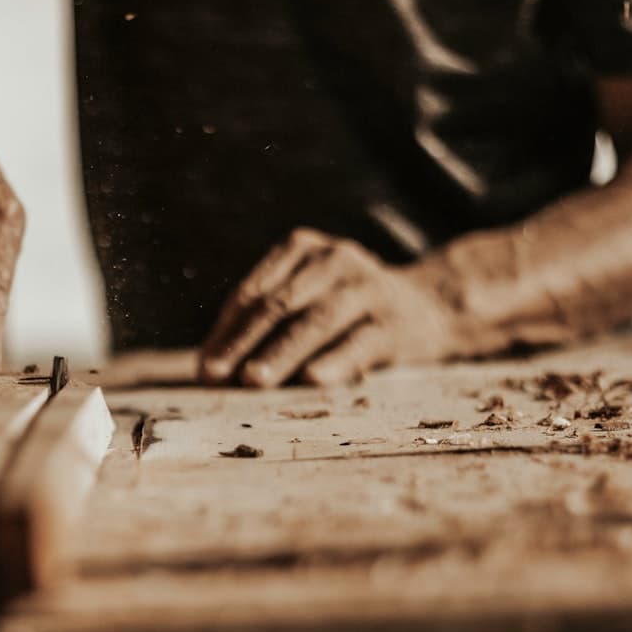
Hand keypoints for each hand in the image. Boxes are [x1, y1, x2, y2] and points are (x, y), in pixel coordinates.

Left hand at [199, 228, 463, 386]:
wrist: (429, 307)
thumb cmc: (346, 311)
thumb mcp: (306, 300)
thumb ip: (264, 325)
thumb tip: (209, 369)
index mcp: (302, 250)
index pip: (253, 293)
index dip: (225, 331)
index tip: (203, 367)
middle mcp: (333, 259)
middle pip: (278, 304)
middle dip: (241, 343)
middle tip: (214, 376)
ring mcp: (367, 286)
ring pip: (315, 320)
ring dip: (280, 353)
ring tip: (251, 381)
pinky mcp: (395, 321)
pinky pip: (359, 342)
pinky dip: (334, 361)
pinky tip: (312, 380)